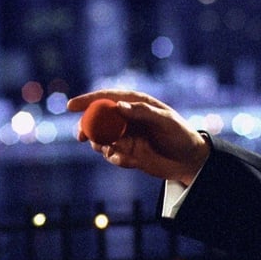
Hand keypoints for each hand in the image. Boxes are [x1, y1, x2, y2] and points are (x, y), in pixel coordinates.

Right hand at [67, 89, 208, 184]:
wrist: (189, 161)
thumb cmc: (180, 135)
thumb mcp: (165, 121)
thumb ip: (142, 112)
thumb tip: (119, 105)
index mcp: (135, 103)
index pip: (106, 98)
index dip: (87, 100)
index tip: (71, 106)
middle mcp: (127, 118)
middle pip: (97, 118)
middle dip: (86, 127)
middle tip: (81, 136)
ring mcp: (125, 135)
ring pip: (100, 138)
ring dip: (102, 145)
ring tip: (117, 151)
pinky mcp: (126, 151)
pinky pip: (110, 154)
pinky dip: (116, 158)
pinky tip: (132, 161)